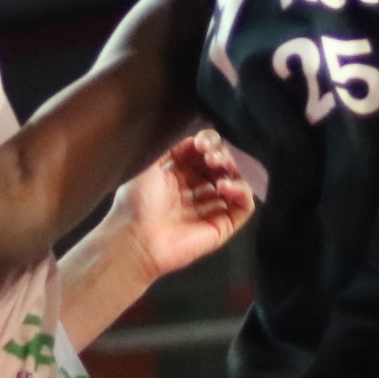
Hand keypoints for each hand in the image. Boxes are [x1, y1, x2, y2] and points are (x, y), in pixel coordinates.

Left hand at [118, 132, 257, 278]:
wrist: (134, 237)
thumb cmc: (136, 202)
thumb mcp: (151, 168)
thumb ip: (176, 151)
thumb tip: (197, 140)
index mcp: (178, 178)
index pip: (203, 155)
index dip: (207, 144)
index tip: (201, 143)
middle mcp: (196, 192)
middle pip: (221, 167)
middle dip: (220, 155)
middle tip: (210, 156)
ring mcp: (211, 209)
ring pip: (235, 183)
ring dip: (232, 169)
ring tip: (218, 167)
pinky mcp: (223, 226)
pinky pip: (244, 206)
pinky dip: (242, 191)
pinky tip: (225, 186)